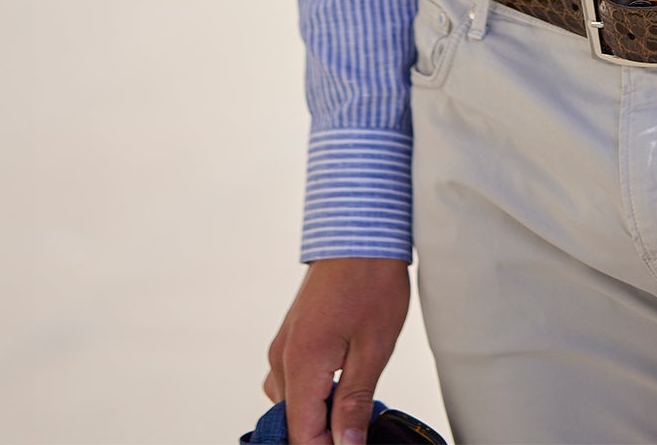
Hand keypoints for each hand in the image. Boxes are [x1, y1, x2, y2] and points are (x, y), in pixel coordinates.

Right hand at [264, 255, 410, 444]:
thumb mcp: (374, 347)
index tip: (355, 443)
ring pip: (290, 405)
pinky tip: (340, 388)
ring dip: (318, 415)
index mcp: (301, 362)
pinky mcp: (289, 338)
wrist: (361, 232)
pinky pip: (291, 382)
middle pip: (292, 423)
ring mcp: (282, 346)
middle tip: (358, 426)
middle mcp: (281, 357)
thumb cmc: (372, 281)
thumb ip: (354, 402)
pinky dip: (312, 395)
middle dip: (323, 434)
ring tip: (354, 409)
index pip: (301, 435)